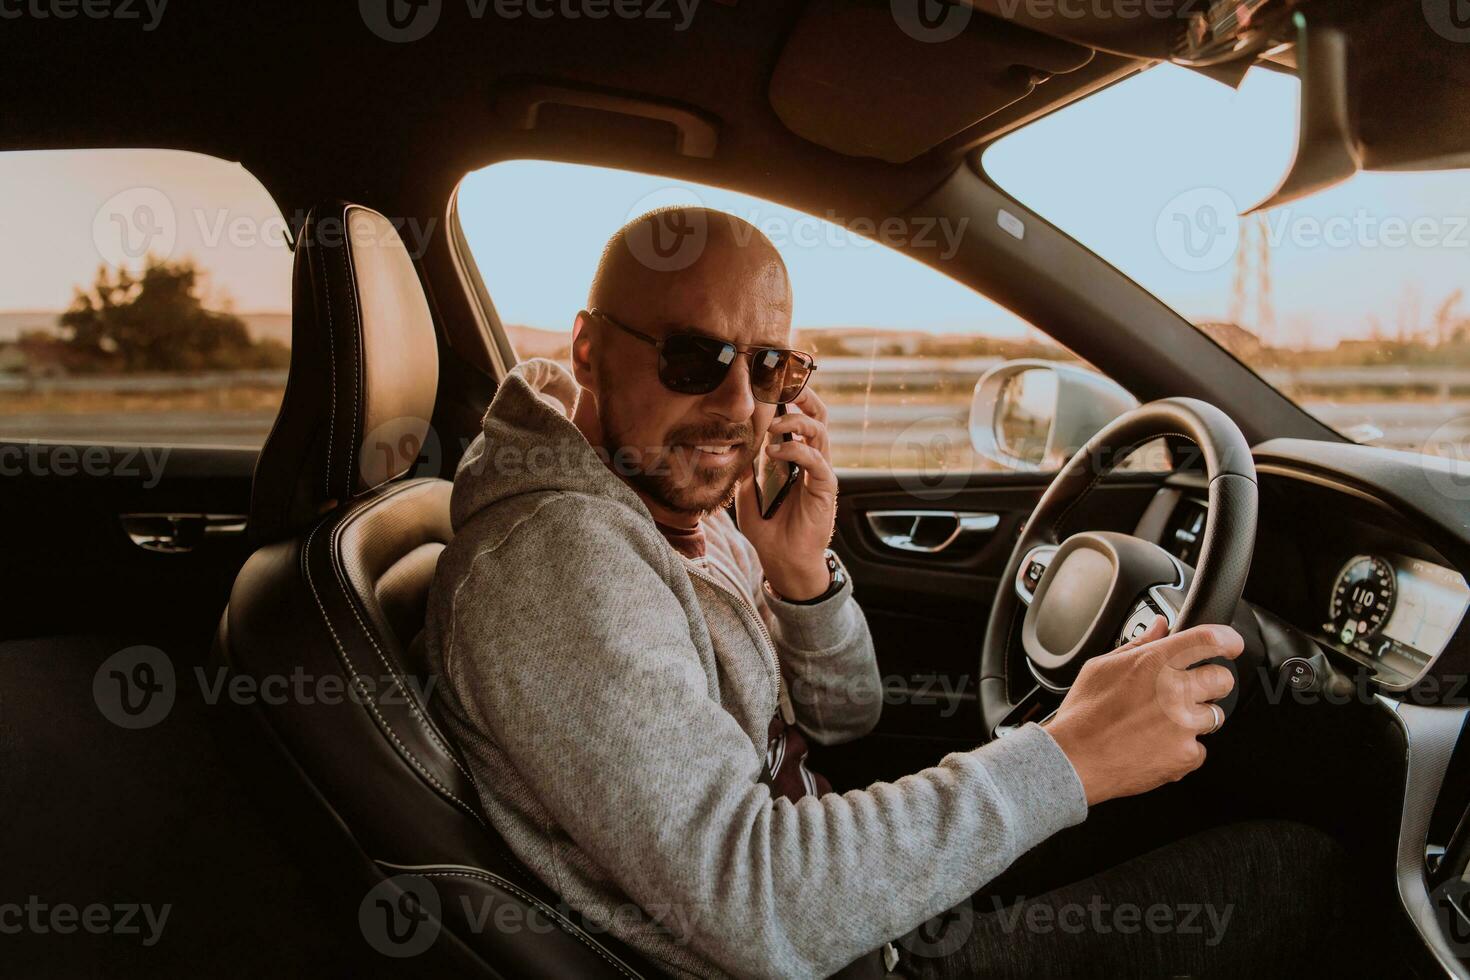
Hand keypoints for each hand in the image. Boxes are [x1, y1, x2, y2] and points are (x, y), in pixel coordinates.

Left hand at [735, 388, 836, 600]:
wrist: (783, 560)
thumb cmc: (768, 529)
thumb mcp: (746, 494)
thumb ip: (745, 469)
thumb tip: (735, 446)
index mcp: (795, 458)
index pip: (799, 418)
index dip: (790, 399)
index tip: (772, 382)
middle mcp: (811, 460)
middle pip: (818, 415)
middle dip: (804, 396)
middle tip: (784, 385)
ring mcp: (820, 471)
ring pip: (819, 431)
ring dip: (795, 422)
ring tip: (771, 424)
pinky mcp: (825, 487)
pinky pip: (816, 460)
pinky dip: (795, 450)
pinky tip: (774, 452)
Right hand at [1044, 616, 1241, 806]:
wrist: (1075, 760)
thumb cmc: (1084, 714)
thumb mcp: (1101, 667)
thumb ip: (1138, 644)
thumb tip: (1159, 626)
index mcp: (1155, 663)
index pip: (1210, 639)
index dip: (1227, 640)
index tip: (1229, 645)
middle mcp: (1175, 691)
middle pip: (1223, 678)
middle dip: (1211, 682)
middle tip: (1188, 690)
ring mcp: (1184, 725)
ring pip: (1214, 715)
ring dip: (1195, 717)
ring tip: (1162, 723)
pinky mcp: (1187, 755)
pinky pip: (1200, 748)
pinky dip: (1183, 748)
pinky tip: (1157, 745)